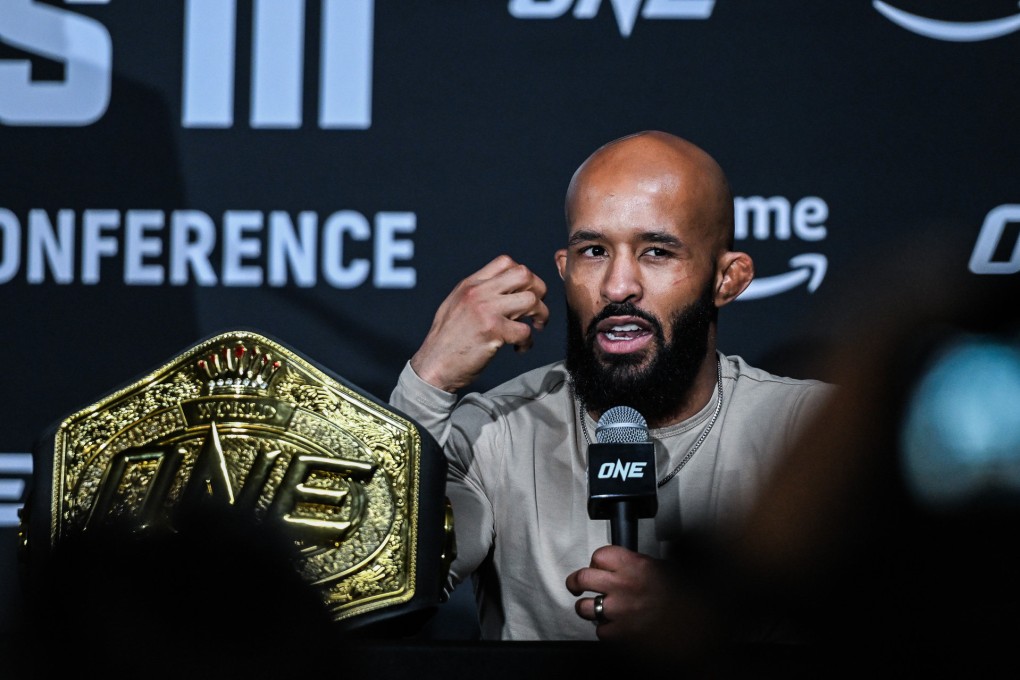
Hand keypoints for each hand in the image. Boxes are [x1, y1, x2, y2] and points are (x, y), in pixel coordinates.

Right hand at [410, 254, 548, 392]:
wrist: (432, 366)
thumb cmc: (446, 341)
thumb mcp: (457, 305)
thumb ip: (479, 294)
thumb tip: (507, 291)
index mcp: (470, 284)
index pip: (506, 262)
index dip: (524, 276)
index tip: (525, 293)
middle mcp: (478, 292)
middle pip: (524, 274)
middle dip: (539, 291)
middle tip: (537, 310)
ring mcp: (486, 310)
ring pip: (531, 300)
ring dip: (540, 315)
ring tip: (534, 329)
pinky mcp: (492, 331)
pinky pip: (525, 331)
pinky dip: (528, 342)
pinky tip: (519, 348)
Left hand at [566, 545, 724, 655]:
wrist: (694, 622)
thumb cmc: (681, 595)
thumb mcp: (660, 568)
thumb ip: (637, 564)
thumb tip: (623, 565)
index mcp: (633, 565)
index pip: (599, 555)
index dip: (596, 560)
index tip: (598, 565)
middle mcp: (622, 586)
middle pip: (582, 578)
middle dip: (576, 582)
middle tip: (576, 585)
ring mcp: (619, 610)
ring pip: (585, 608)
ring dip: (588, 608)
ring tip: (593, 608)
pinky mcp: (621, 632)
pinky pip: (601, 631)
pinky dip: (605, 630)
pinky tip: (614, 626)